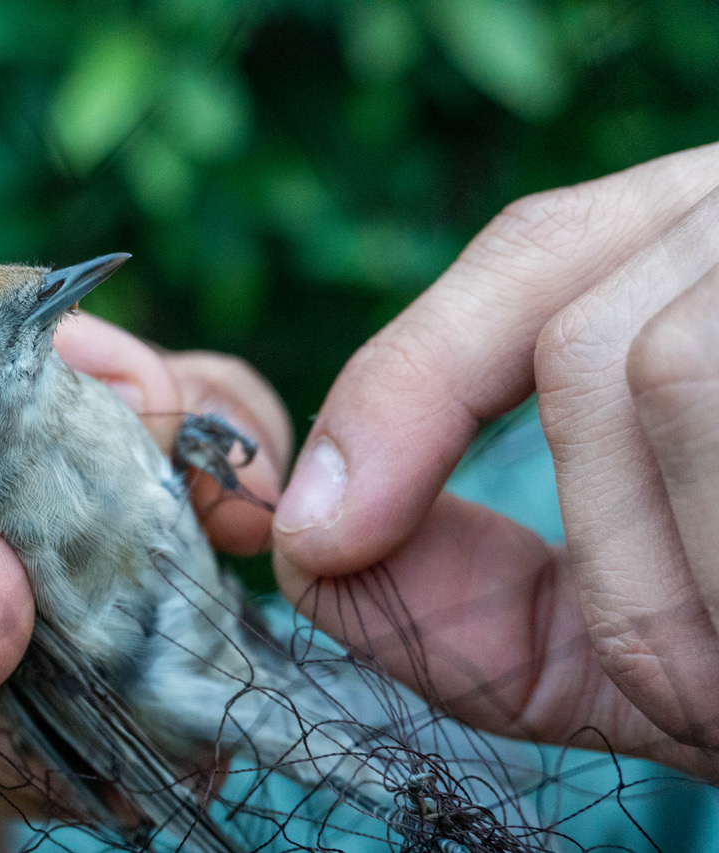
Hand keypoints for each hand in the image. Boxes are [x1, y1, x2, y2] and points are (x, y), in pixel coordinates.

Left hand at [272, 143, 718, 778]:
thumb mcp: (639, 613)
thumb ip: (478, 596)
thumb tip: (314, 552)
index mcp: (718, 251)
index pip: (533, 260)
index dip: (403, 392)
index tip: (314, 536)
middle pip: (592, 344)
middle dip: (614, 568)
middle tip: (693, 709)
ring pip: (678, 374)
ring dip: (683, 595)